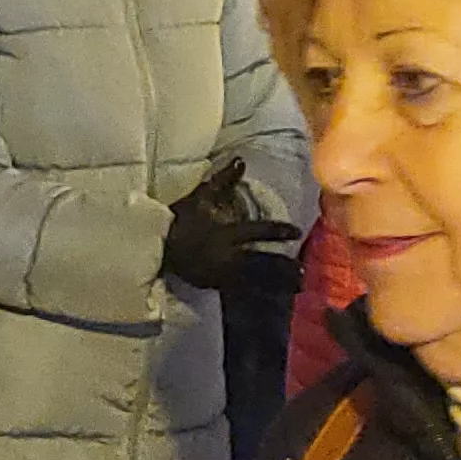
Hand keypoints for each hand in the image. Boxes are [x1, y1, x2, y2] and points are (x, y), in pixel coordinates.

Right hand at [163, 159, 296, 292]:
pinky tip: (273, 299)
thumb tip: (240, 160)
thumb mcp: (199, 197)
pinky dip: (259, 294)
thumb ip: (222, 181)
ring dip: (276, 284)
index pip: (257, 231)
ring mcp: (222, 273)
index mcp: (226, 234)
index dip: (277, 231)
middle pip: (261, 262)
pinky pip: (242, 291)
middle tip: (303, 272)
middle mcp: (227, 256)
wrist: (157, 247)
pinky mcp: (216, 285)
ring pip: (255, 280)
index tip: (296, 232)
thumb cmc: (179, 221)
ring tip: (297, 287)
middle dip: (282, 267)